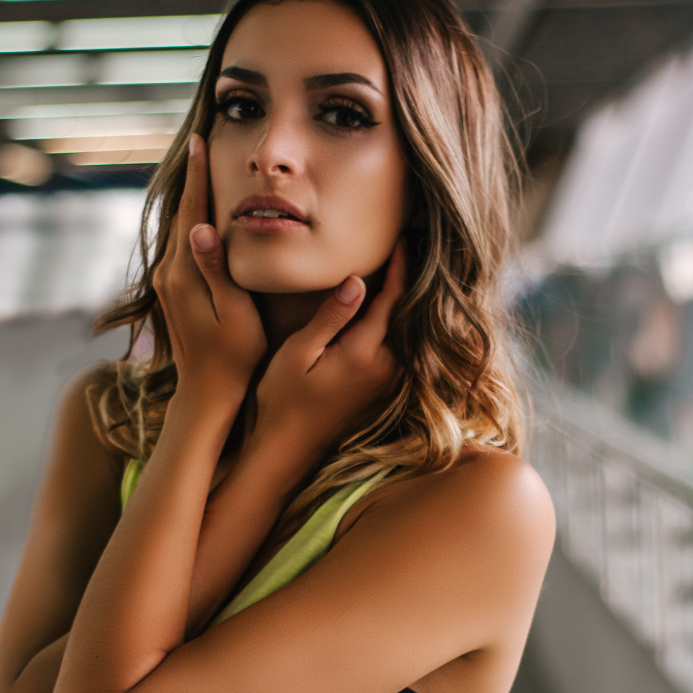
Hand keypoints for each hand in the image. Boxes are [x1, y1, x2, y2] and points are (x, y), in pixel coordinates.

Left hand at [152, 134, 266, 396]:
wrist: (207, 394)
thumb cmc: (234, 357)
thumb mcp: (234, 314)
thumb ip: (216, 271)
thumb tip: (200, 229)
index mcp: (184, 275)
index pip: (193, 213)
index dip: (199, 176)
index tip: (200, 140)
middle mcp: (168, 275)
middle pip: (181, 214)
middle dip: (192, 178)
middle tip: (200, 140)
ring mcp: (167, 285)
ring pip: (178, 229)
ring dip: (189, 199)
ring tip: (198, 167)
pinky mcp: (172, 293)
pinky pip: (179, 246)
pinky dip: (189, 222)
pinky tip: (198, 213)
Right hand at [253, 240, 406, 455]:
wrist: (288, 451)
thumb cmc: (283, 399)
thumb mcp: (299, 352)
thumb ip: (331, 317)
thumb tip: (357, 281)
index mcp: (366, 353)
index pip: (393, 299)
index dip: (399, 267)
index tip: (402, 241)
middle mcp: (387, 369)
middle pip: (406, 314)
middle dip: (407, 281)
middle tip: (409, 246)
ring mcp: (389, 384)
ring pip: (406, 333)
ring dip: (405, 304)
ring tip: (403, 271)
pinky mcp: (384, 394)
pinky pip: (400, 350)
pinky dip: (398, 327)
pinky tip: (390, 312)